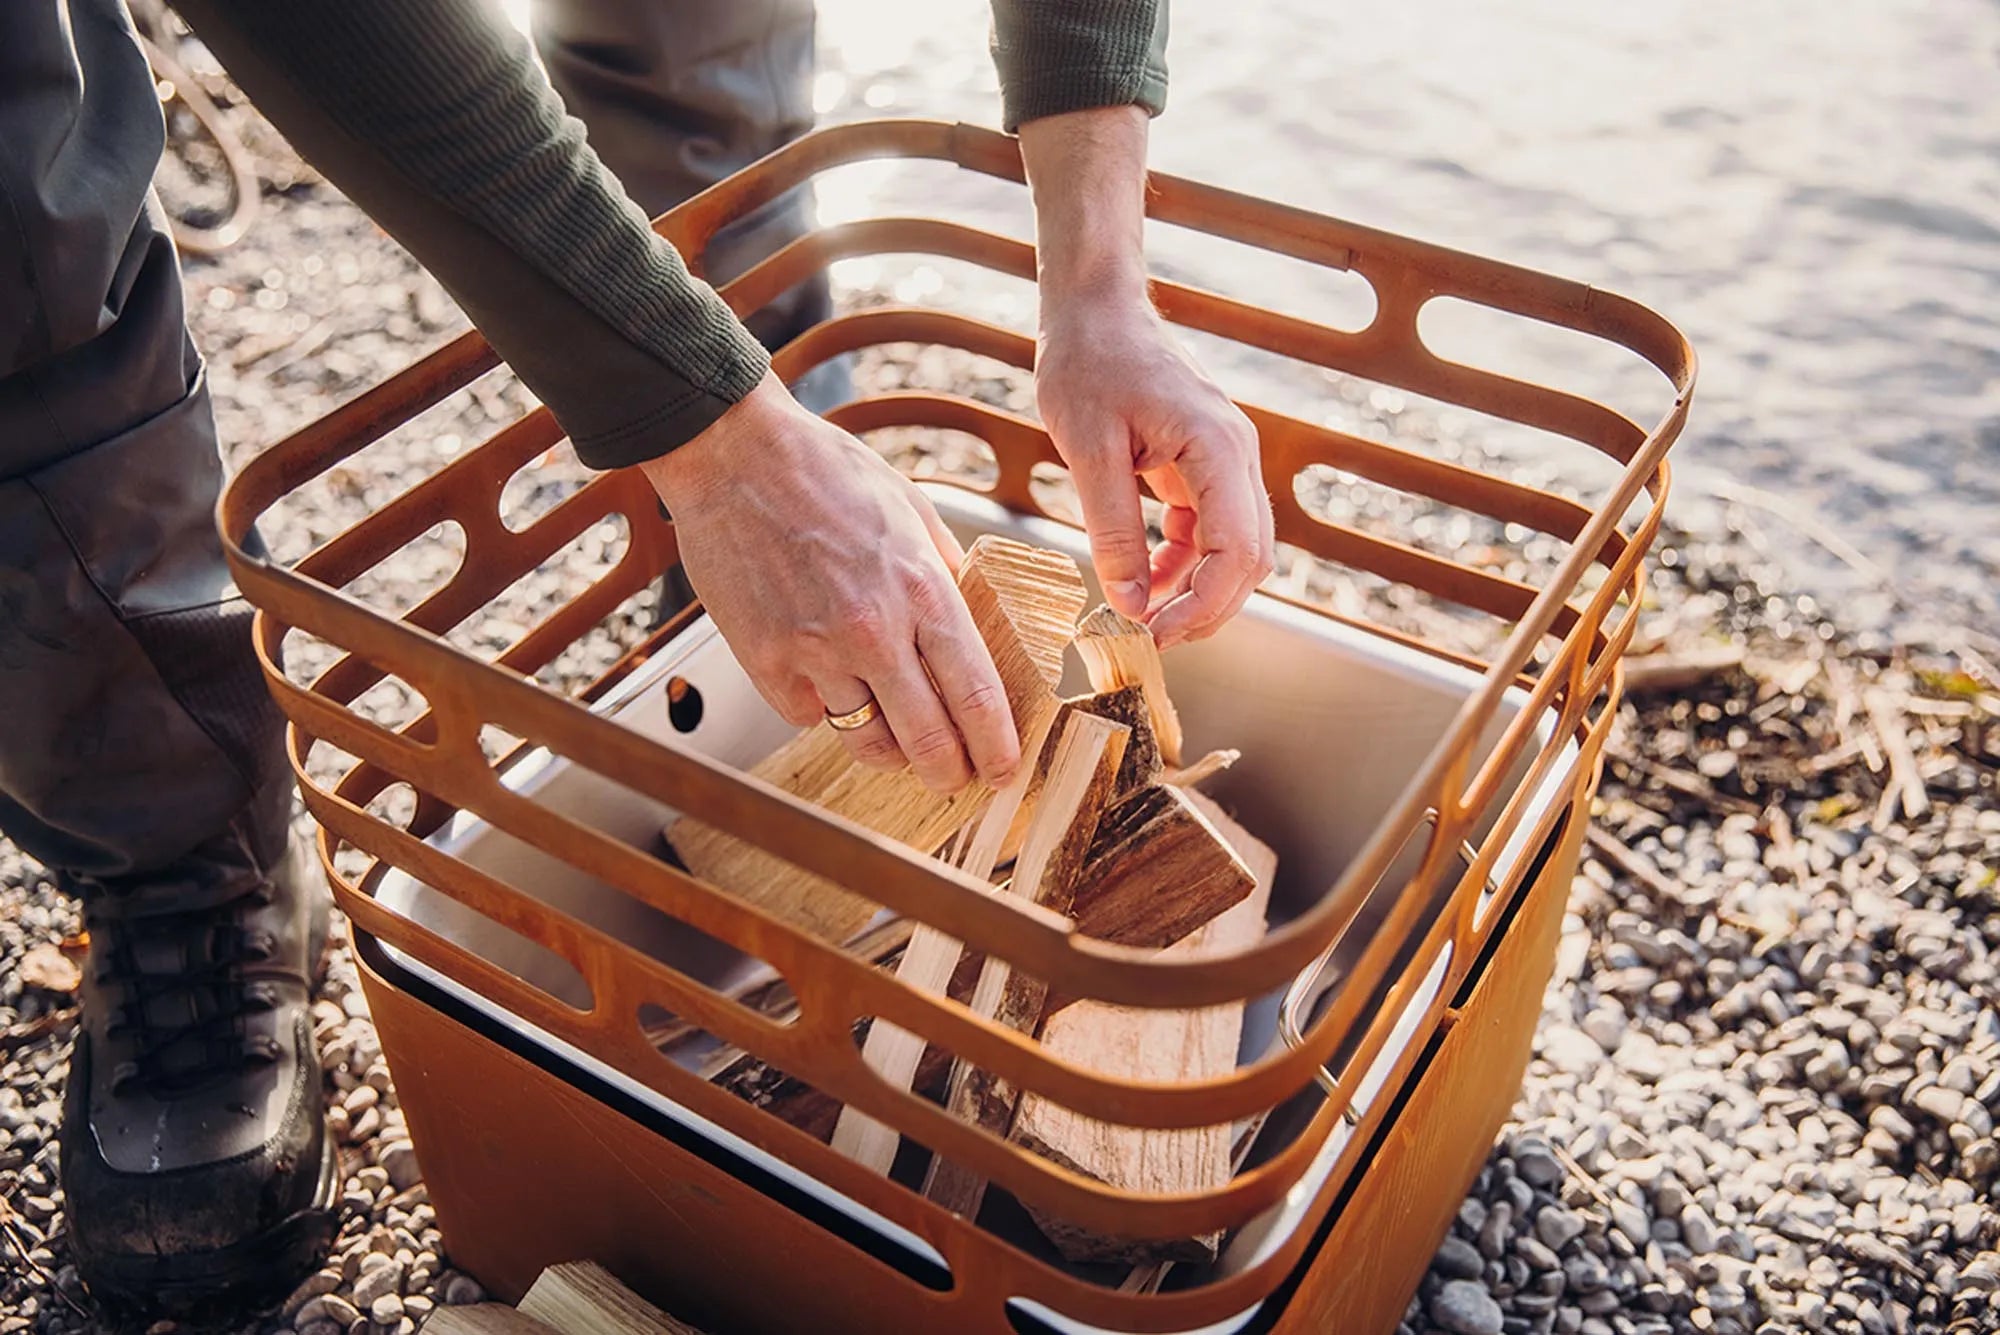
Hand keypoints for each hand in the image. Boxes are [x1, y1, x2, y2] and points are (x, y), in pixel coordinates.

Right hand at [642, 374, 1018, 791]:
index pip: (975, 694)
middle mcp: (872, 630)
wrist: (733, 455)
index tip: (1002, 768)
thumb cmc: (823, 472)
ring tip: (894, 737)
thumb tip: (973, 619)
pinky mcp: (763, 662)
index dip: (996, 746)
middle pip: (927, 740)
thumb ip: (944, 572)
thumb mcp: (911, 511)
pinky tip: (825, 678)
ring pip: (866, 739)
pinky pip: (808, 716)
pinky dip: (822, 709)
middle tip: (955, 780)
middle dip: (949, 772)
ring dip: (888, 748)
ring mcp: (813, 651)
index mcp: (921, 588)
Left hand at [1018, 105, 1272, 647]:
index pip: (1238, 552)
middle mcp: (1237, 456)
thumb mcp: (1088, 450)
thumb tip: (1129, 601)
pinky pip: (1211, 530)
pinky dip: (1184, 564)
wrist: (1095, 310)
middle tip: (1149, 640)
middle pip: (1250, 560)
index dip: (1203, 607)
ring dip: (1197, 591)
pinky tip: (1143, 581)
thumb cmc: (1088, 363)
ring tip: (1143, 619)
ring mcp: (1226, 460)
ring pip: (1237, 550)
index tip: (1155, 636)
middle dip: (1206, 610)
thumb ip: (1113, 528)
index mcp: (1218, 448)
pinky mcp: (1206, 465)